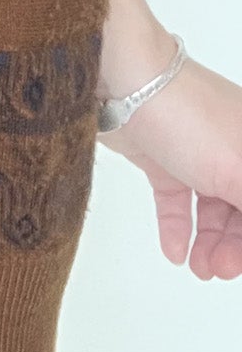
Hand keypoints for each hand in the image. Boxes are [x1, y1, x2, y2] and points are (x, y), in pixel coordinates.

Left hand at [96, 0, 241, 279]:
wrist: (122, 80)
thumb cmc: (190, 116)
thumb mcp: (240, 172)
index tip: (238, 264)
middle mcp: (233, 148)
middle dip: (235, 245)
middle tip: (218, 270)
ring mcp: (197, 151)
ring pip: (212, 208)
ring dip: (209, 242)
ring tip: (199, 268)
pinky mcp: (161, 155)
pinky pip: (177, 199)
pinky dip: (178, 227)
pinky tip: (176, 253)